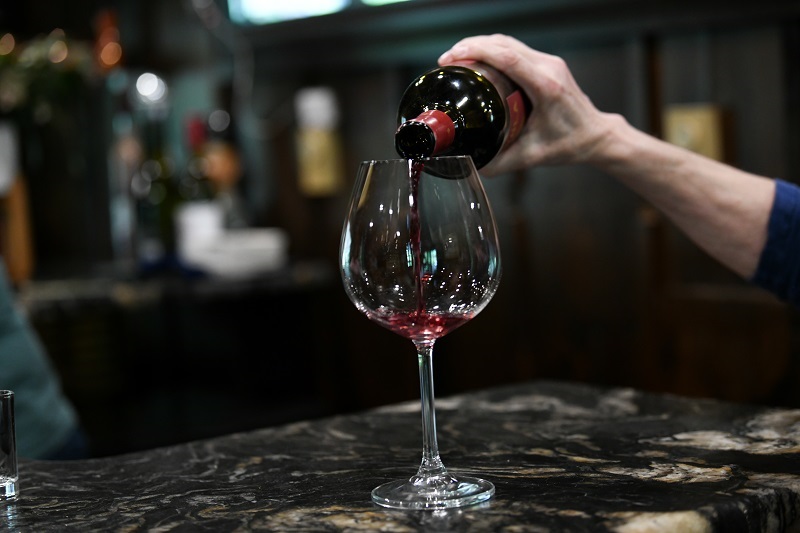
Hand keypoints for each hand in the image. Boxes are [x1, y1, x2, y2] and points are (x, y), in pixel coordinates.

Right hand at [438, 34, 620, 175]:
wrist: (595, 135)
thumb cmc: (569, 144)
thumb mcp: (532, 157)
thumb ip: (500, 163)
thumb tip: (471, 165)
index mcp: (545, 86)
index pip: (507, 57)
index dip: (476, 52)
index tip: (452, 58)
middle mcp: (548, 67)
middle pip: (503, 43)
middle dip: (471, 46)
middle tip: (446, 61)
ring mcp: (548, 62)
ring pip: (508, 42)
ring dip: (480, 45)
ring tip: (456, 59)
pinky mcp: (546, 63)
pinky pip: (515, 49)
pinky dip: (492, 51)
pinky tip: (477, 62)